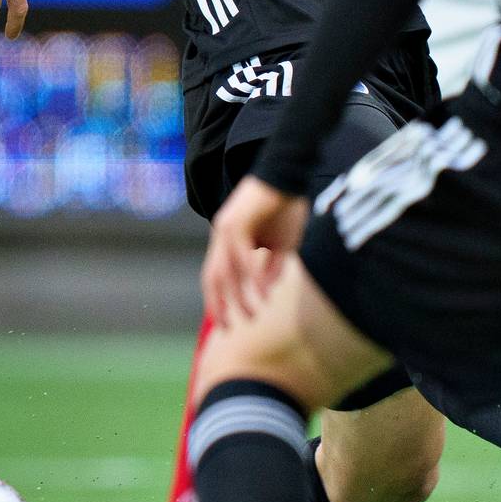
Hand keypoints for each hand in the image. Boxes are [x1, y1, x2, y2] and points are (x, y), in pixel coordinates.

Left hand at [203, 175, 309, 325]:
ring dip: (238, 295)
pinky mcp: (235, 220)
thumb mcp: (281, 245)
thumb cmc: (284, 207)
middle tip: (231, 328)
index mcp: (228, 243)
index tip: (228, 324)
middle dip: (220, 305)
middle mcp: (221, 237)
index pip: (217, 277)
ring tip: (251, 313)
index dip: (219, 301)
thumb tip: (265, 291)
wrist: (287, 173)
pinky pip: (238, 253)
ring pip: (225, 270)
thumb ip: (272, 267)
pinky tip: (258, 290)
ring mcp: (225, 228)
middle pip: (213, 278)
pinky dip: (248, 273)